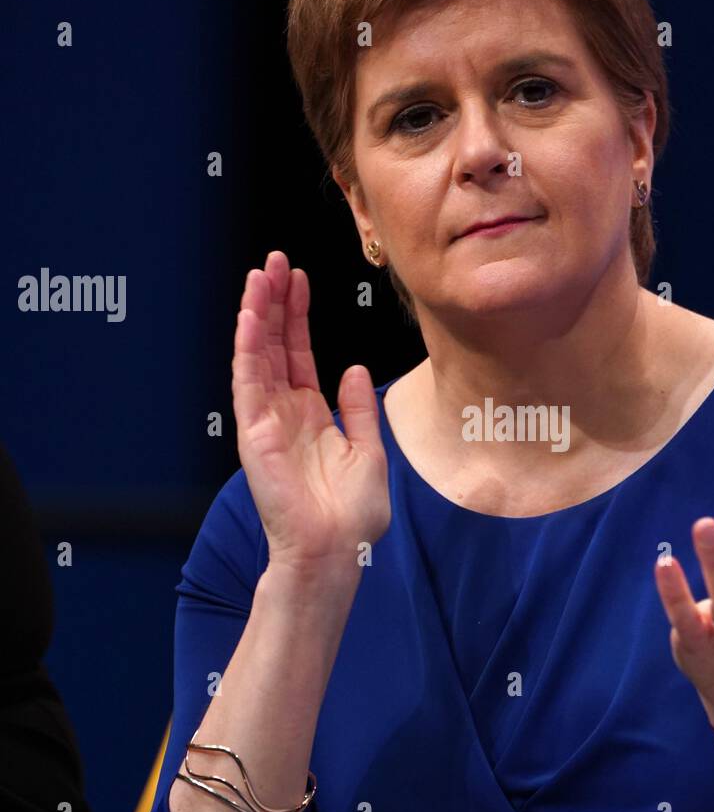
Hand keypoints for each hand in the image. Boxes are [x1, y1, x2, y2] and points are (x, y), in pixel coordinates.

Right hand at [232, 251, 390, 575]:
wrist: (335, 550)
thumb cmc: (352, 515)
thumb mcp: (368, 451)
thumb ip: (358, 409)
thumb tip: (354, 369)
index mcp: (311, 415)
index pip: (298, 353)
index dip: (297, 315)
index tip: (299, 278)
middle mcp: (284, 413)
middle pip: (273, 345)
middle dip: (273, 302)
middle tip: (275, 261)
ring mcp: (266, 420)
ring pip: (256, 354)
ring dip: (256, 313)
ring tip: (261, 274)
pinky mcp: (253, 432)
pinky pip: (247, 380)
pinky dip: (246, 345)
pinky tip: (249, 314)